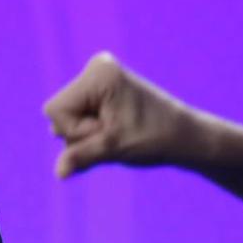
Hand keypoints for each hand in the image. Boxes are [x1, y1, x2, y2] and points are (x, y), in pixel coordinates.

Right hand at [44, 52, 199, 177]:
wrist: (187, 137)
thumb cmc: (156, 138)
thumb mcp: (114, 148)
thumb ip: (81, 156)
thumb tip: (59, 174)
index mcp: (98, 74)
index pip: (56, 110)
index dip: (76, 131)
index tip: (107, 133)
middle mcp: (96, 69)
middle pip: (59, 112)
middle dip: (81, 133)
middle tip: (115, 134)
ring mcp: (99, 78)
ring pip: (66, 117)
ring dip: (87, 134)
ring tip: (117, 133)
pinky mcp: (102, 90)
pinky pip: (77, 115)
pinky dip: (91, 130)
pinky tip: (113, 132)